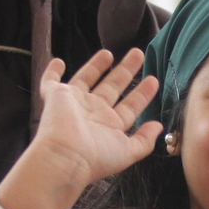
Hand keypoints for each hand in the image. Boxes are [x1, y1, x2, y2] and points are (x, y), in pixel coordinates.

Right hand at [0, 49, 161, 208]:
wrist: (66, 155)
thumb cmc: (96, 156)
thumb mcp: (128, 152)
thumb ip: (145, 140)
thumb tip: (158, 126)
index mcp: (109, 125)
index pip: (129, 106)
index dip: (142, 94)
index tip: (153, 80)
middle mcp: (93, 113)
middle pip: (112, 87)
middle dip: (125, 71)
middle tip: (138, 54)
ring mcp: (74, 103)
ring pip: (87, 79)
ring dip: (97, 66)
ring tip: (109, 52)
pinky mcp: (56, 96)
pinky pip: (50, 81)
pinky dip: (52, 71)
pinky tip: (58, 61)